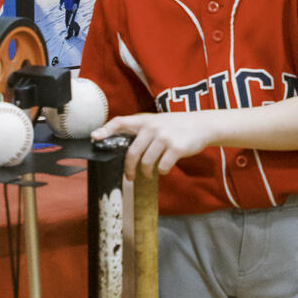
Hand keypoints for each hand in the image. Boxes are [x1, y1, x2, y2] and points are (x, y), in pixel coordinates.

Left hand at [92, 110, 219, 179]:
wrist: (203, 125)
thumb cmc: (177, 126)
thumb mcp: (159, 122)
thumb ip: (142, 130)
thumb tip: (124, 147)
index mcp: (145, 121)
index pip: (121, 122)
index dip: (106, 130)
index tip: (95, 137)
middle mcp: (153, 128)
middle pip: (132, 153)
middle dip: (129, 168)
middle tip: (130, 176)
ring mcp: (164, 138)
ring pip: (146, 162)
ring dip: (146, 172)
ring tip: (149, 173)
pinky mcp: (176, 148)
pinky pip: (162, 166)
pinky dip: (162, 171)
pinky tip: (164, 169)